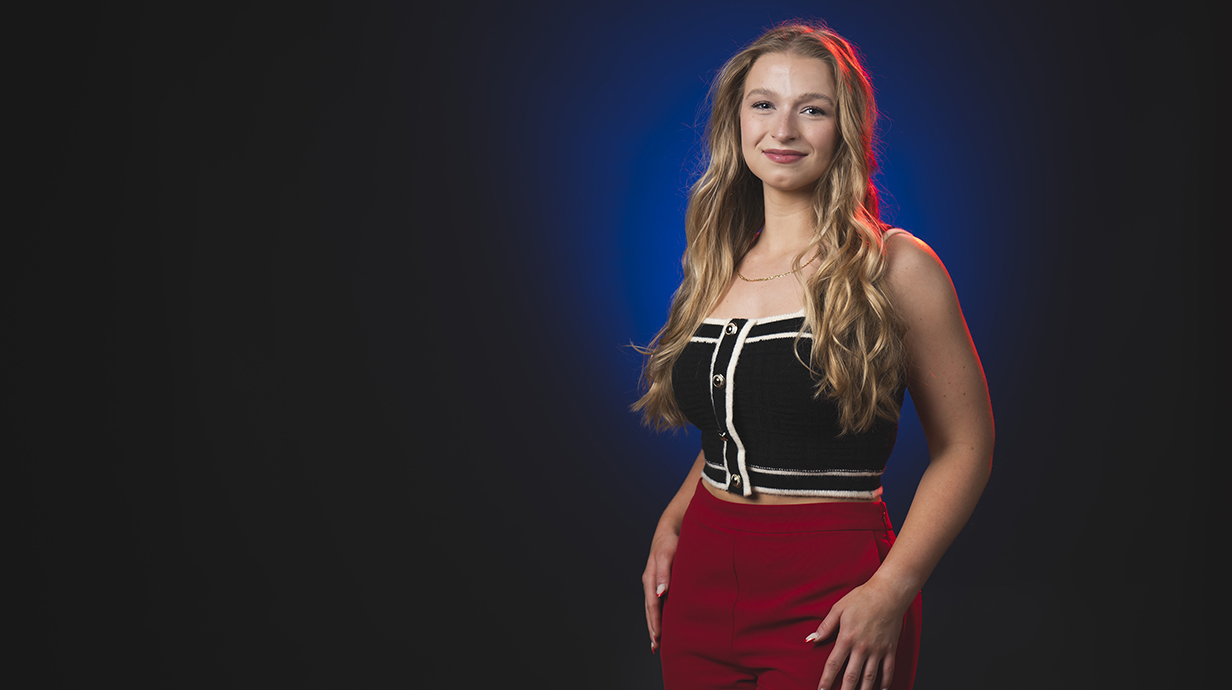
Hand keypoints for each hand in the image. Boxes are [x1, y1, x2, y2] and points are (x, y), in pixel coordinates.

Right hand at [641, 531, 677, 653]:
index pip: (652, 605)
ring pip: (653, 608)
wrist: (670, 529)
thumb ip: (664, 574)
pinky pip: (658, 602)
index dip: (655, 621)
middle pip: (650, 610)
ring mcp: (654, 583)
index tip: (658, 637)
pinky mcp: (661, 582)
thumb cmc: (670, 542)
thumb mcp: (667, 555)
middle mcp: (650, 583)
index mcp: (650, 578)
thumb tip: (660, 593)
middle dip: (653, 628)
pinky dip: (659, 615)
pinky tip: (664, 624)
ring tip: (657, 642)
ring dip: (655, 624)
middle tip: (656, 647)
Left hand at [807, 580, 907, 689]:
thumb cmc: (862, 598)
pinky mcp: (890, 649)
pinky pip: (888, 670)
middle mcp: (862, 648)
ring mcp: (877, 650)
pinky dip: (886, 682)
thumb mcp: (839, 608)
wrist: (888, 593)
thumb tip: (811, 639)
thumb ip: (825, 626)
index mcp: (846, 638)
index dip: (826, 679)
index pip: (833, 664)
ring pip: (869, 678)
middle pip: (851, 676)